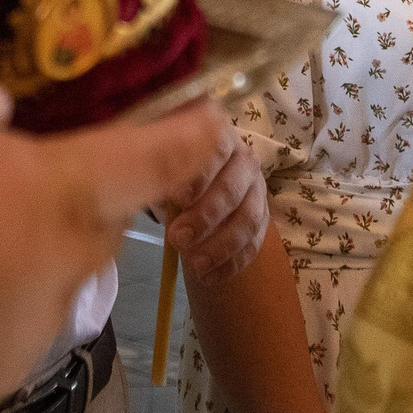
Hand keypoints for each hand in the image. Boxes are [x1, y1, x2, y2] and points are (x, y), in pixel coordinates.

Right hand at [0, 76, 223, 412]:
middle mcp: (75, 259)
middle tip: (13, 177)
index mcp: (76, 188)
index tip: (212, 120)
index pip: (161, 157)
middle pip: (99, 219)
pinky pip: (2, 322)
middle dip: (70, 198)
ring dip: (18, 254)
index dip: (189, 134)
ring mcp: (39, 322)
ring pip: (47, 274)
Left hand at [160, 113, 267, 282]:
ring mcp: (256, 190)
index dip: (200, 173)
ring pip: (249, 217)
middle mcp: (243, 159)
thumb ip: (158, 163)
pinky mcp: (260, 219)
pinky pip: (254, 243)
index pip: (216, 146)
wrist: (185, 187)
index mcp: (217, 135)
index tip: (178, 198)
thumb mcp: (154, 159)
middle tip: (177, 239)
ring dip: (222, 245)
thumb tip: (152, 177)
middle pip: (234, 187)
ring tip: (194, 266)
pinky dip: (232, 263)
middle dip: (207, 216)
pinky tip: (209, 277)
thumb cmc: (165, 168)